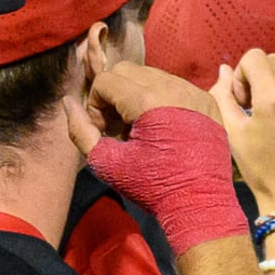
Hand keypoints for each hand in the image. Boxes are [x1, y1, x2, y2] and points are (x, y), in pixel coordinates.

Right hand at [66, 64, 244, 256]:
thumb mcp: (107, 163)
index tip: (105, 131)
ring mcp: (194, 92)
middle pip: (127, 70)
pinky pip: (175, 85)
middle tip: (118, 127)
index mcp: (148, 100)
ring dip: (137, 94)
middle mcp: (173, 88)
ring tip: (140, 129)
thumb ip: (81, 130)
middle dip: (114, 94)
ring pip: (151, 74)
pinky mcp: (207, 101)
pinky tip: (162, 128)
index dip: (95, 105)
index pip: (105, 80)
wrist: (199, 204)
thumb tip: (68, 102)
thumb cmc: (152, 187)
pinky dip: (161, 98)